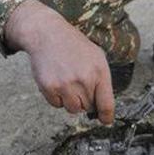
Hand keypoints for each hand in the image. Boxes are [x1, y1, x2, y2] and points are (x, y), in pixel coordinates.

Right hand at [5, 0, 114, 124]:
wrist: (47, 34)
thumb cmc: (73, 46)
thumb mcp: (96, 57)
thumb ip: (102, 81)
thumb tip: (103, 107)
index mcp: (99, 71)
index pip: (106, 104)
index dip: (107, 116)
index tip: (105, 120)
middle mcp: (84, 79)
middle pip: (88, 107)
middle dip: (85, 99)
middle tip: (77, 82)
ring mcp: (66, 84)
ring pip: (73, 109)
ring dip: (70, 100)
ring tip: (67, 82)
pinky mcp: (50, 87)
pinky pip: (56, 105)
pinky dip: (56, 97)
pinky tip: (56, 80)